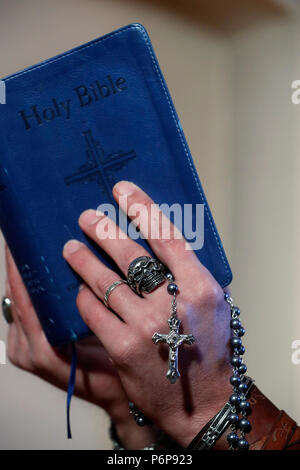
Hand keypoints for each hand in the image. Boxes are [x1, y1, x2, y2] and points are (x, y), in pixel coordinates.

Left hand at [4, 245, 157, 448]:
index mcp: (42, 348)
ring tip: (35, 248)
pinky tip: (42, 273)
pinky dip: (29, 291)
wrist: (114, 397)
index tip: (20, 239)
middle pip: (16, 297)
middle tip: (30, 236)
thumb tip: (86, 272)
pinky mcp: (24, 349)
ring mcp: (22, 351)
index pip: (24, 298)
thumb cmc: (114, 372)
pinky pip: (22, 313)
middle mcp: (26, 350)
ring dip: (24, 276)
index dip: (20, 267)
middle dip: (21, 266)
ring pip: (17, 304)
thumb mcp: (107, 337)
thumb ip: (92, 310)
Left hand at [63, 181, 231, 446]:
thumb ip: (189, 273)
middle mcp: (173, 303)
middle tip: (87, 216)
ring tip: (69, 247)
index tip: (123, 190)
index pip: (166, 236)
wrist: (201, 400)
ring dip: (82, 260)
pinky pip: (92, 310)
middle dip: (103, 229)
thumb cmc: (208, 349)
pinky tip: (78, 289)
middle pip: (130, 253)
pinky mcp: (122, 347)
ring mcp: (145, 325)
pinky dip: (83, 296)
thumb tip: (159, 241)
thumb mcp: (212, 304)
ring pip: (104, 280)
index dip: (142, 208)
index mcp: (200, 286)